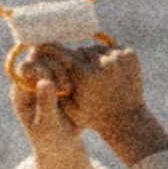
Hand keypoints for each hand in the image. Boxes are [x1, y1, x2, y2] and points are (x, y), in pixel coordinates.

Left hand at [5, 53, 106, 168]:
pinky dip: (75, 67)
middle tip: (67, 88)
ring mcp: (46, 74)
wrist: (62, 144)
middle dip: (55, 68)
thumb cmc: (51, 140)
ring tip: (70, 88)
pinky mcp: (61, 74)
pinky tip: (79, 82)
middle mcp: (30, 79)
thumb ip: (46, 105)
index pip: (26, 68)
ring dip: (65, 66)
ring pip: (54, 54)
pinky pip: (67, 61)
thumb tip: (45, 82)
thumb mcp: (47, 126)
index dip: (41, 69)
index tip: (56, 83)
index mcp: (20, 91)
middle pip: (39, 55)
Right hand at [12, 31, 167, 168]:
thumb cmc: (93, 117)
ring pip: (97, 48)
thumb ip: (53, 91)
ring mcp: (118, 58)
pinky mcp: (130, 55)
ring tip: (97, 74)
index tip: (58, 58)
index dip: (60, 56)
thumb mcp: (69, 109)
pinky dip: (111, 57)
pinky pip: (113, 49)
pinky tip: (111, 72)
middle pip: (82, 50)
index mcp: (84, 74)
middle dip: (79, 60)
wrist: (126, 119)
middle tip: (82, 74)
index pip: (64, 53)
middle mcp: (101, 63)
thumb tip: (37, 75)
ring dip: (95, 58)